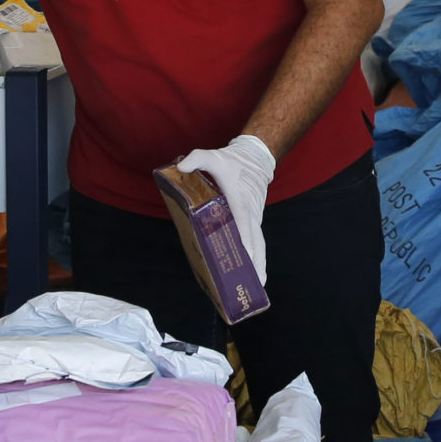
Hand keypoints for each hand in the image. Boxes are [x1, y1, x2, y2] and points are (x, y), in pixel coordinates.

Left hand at [175, 133, 276, 286]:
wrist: (255, 160)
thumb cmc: (231, 162)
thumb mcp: (213, 156)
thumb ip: (198, 158)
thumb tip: (181, 167)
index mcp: (240, 201)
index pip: (242, 222)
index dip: (244, 239)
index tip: (245, 256)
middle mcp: (250, 214)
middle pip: (256, 241)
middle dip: (256, 262)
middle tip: (256, 283)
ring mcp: (254, 219)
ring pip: (259, 245)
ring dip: (259, 265)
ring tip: (257, 285)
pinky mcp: (254, 222)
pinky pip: (255, 242)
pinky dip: (255, 258)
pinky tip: (251, 273)